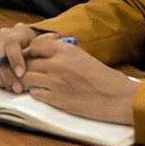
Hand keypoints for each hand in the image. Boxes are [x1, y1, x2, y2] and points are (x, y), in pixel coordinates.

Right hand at [0, 23, 38, 90]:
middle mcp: (2, 37)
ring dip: (3, 80)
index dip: (15, 59)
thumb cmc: (41, 46)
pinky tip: (10, 86)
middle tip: (18, 89)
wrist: (31, 42)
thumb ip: (43, 51)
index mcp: (17, 32)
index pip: (11, 43)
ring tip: (15, 89)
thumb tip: (42, 64)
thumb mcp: (45, 45)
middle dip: (8, 75)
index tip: (21, 73)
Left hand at [18, 38, 136, 125]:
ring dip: (28, 81)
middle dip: (26, 68)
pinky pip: (35, 94)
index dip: (31, 52)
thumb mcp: (82, 56)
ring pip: (27, 79)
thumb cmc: (104, 77)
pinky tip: (42, 93)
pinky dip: (36, 93)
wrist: (118, 97)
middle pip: (28, 63)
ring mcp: (55, 82)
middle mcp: (57, 64)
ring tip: (34, 83)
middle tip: (28, 72)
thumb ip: (63, 53)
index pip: (35, 45)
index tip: (33, 57)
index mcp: (65, 51)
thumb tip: (45, 54)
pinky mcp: (56, 100)